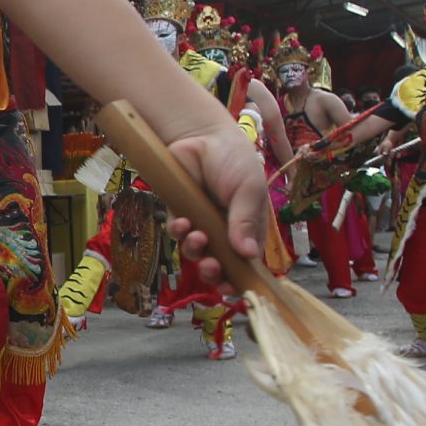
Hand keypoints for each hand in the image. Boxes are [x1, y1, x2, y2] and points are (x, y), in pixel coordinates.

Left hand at [161, 123, 270, 288]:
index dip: (238, 280)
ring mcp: (201, 224)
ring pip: (195, 253)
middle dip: (212, 272)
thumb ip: (247, 220)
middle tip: (210, 266)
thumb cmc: (234, 161)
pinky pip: (176, 234)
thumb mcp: (249, 189)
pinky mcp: (179, 213)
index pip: (245, 264)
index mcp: (248, 229)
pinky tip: (182, 222)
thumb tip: (249, 255)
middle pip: (218, 265)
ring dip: (195, 251)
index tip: (231, 289)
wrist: (202, 135)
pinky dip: (178, 233)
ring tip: (197, 236)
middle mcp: (224, 231)